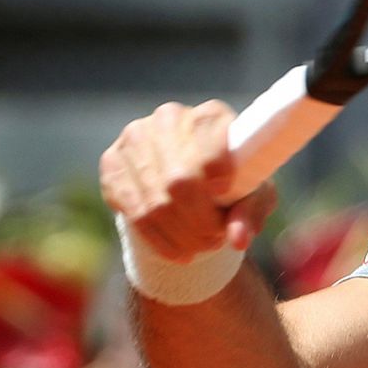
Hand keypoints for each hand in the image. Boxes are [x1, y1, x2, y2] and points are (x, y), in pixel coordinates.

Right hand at [99, 100, 276, 260]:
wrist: (192, 187)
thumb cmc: (234, 185)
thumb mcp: (255, 196)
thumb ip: (250, 212)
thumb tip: (238, 239)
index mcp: (210, 115)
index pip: (209, 140)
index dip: (217, 168)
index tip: (223, 194)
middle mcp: (170, 118)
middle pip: (180, 179)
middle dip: (200, 220)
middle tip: (215, 239)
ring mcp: (136, 137)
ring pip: (156, 201)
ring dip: (181, 234)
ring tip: (201, 247)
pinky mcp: (112, 161)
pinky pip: (133, 211)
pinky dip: (159, 240)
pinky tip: (178, 252)